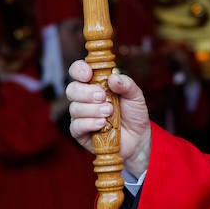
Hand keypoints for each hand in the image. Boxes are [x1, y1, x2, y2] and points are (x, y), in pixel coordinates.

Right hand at [66, 60, 151, 177]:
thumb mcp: (135, 95)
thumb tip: (113, 77)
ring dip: (93, 109)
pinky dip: (90, 123)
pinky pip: (77, 125)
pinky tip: (102, 124)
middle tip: (103, 97)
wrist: (138, 138)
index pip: (78, 71)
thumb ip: (126, 84)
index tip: (88, 74)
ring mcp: (81, 115)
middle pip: (72, 89)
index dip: (79, 70)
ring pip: (75, 108)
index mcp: (95, 84)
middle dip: (86, 92)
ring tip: (109, 112)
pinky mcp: (80, 132)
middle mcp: (84, 98)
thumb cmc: (134, 114)